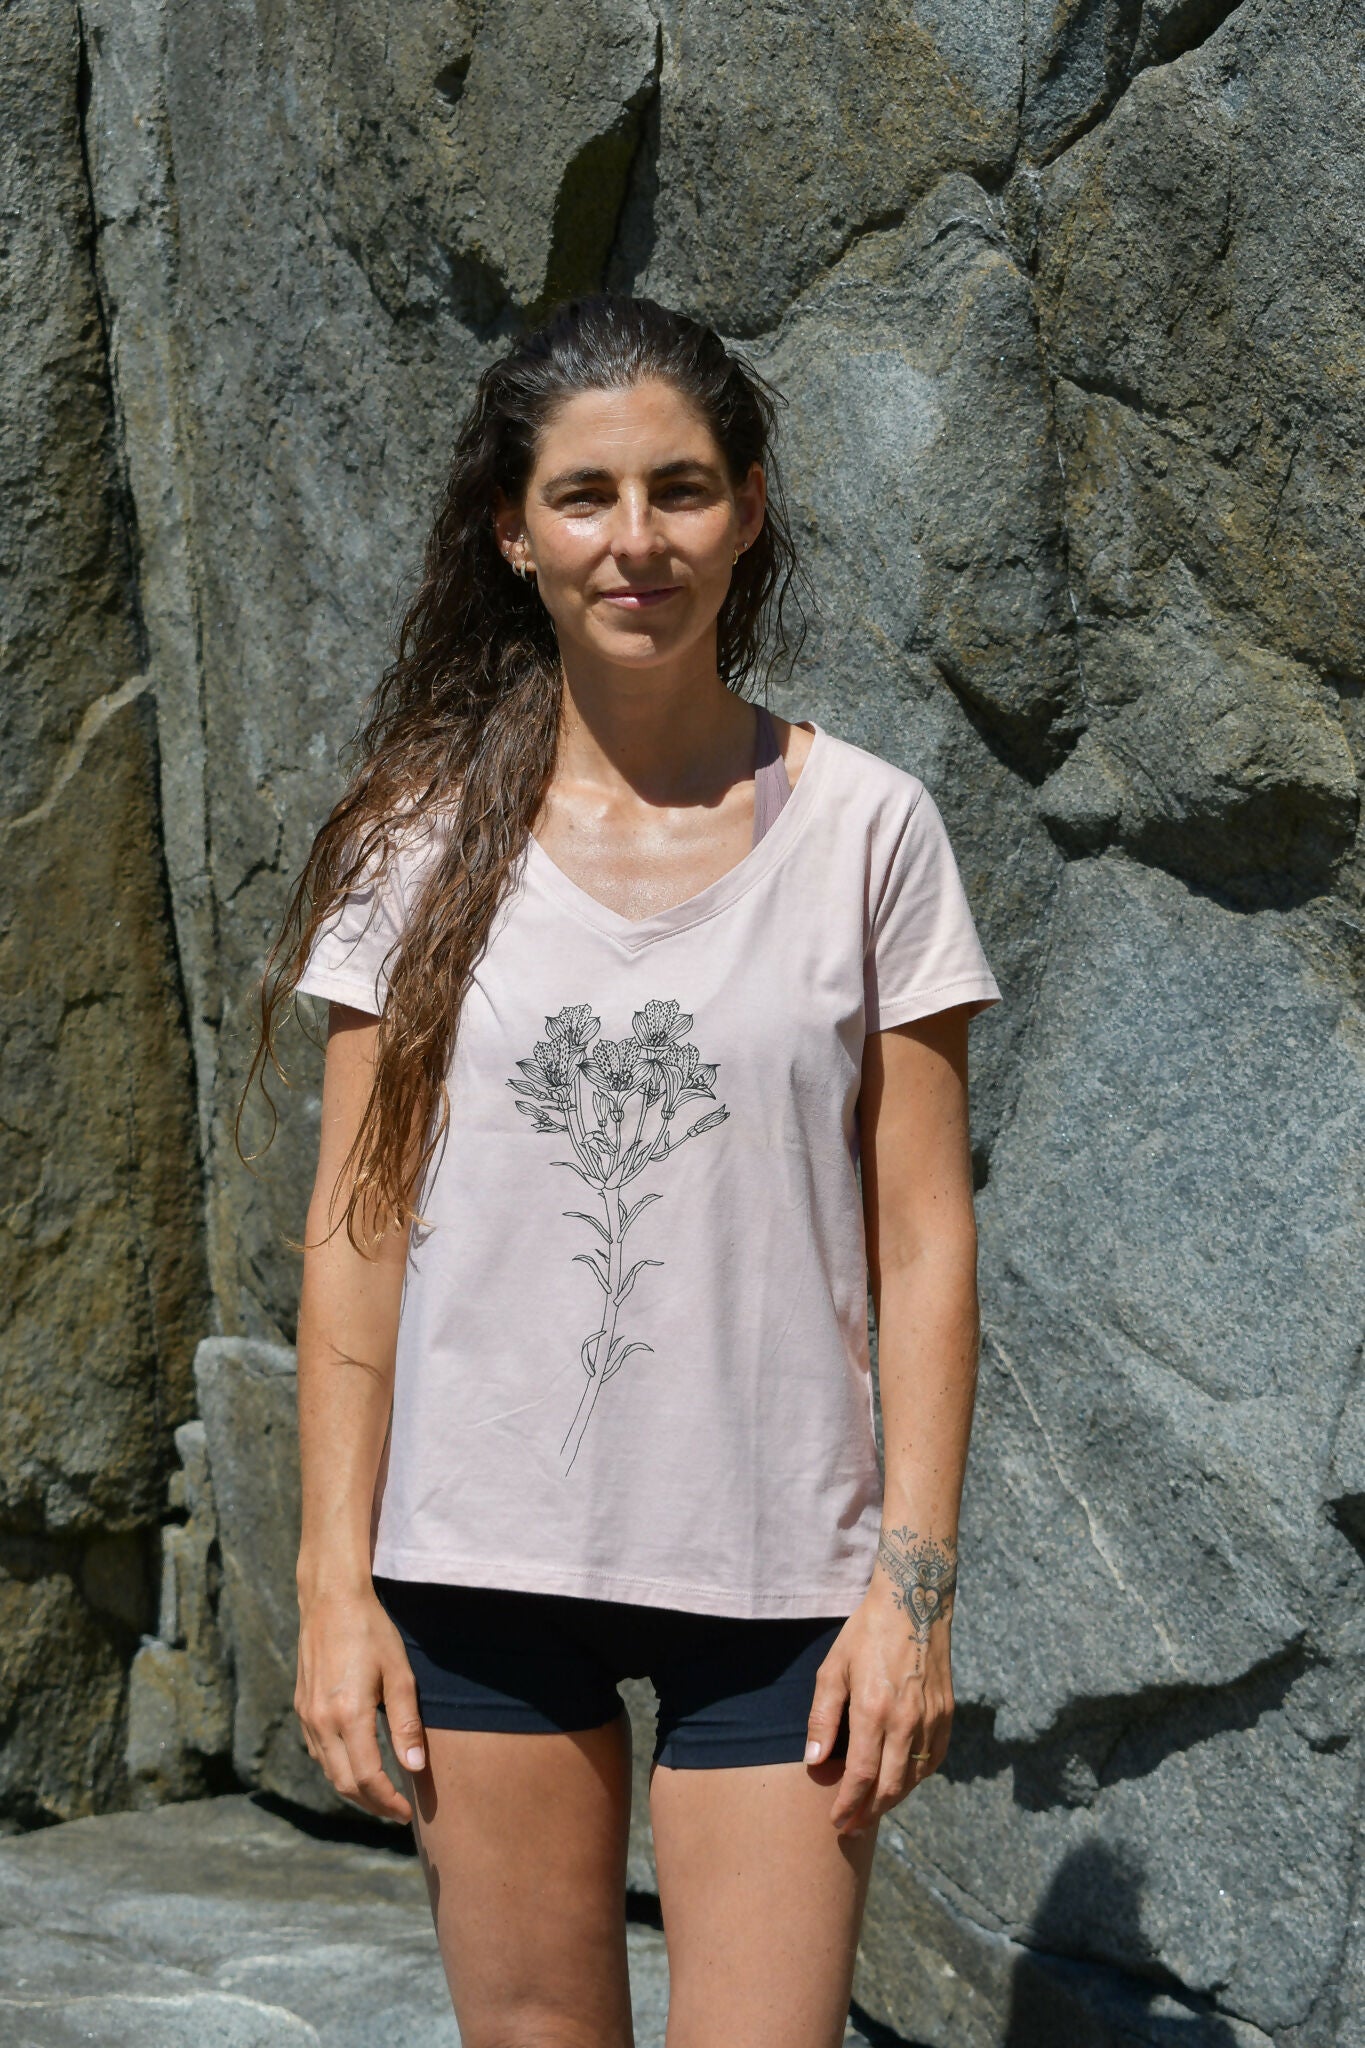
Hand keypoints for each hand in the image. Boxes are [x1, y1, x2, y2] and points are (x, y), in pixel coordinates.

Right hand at [294, 1581, 426, 1822]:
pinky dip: (336, 1768)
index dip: (387, 1802)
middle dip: (371, 1804)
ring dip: (352, 1790)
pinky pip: (317, 1752)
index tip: (406, 1813)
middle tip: (396, 1812)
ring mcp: (307, 1715)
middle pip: (344, 1783)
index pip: (367, 1778)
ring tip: (380, 1794)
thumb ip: (406, 1724)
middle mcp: (321, 1721)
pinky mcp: (301, 1707)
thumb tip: (414, 1768)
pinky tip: (355, 1765)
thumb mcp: (399, 1674)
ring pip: (328, 1771)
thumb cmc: (372, 1632)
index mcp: (348, 1715)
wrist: (331, 1600)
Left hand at [804, 1579, 953, 1836]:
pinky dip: (917, 1777)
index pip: (862, 1777)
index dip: (848, 1805)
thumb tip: (814, 1761)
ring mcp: (931, 1719)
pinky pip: (934, 1759)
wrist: (914, 1603)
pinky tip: (902, 1780)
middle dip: (869, 1813)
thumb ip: (822, 1718)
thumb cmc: (866, 1633)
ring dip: (893, 1800)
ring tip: (873, 1808)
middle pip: (890, 1788)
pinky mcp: (947, 1714)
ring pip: (914, 1778)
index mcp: (874, 1711)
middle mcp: (907, 1721)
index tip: (837, 1821)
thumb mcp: (833, 1669)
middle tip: (852, 1827)